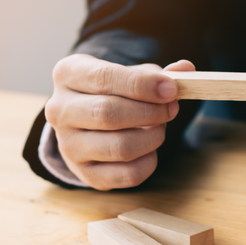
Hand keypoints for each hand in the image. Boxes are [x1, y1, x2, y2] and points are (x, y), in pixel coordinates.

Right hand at [45, 54, 194, 189]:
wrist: (87, 120)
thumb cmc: (113, 90)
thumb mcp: (131, 73)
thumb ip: (159, 72)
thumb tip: (186, 70)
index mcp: (68, 74)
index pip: (104, 78)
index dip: (142, 85)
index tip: (171, 90)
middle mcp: (59, 110)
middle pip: (108, 114)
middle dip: (150, 112)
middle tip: (172, 109)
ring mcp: (68, 145)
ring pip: (119, 147)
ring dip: (153, 137)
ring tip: (160, 126)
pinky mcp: (84, 173)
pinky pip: (126, 174)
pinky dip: (149, 162)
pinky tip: (151, 148)